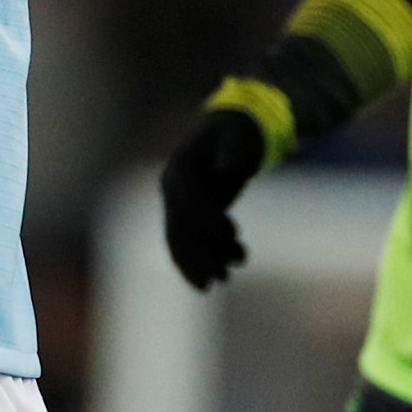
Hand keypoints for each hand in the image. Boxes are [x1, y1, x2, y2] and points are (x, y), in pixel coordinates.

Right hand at [160, 105, 269, 288]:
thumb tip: (230, 169)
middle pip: (180, 226)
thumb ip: (234, 152)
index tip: (234, 234)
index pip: (189, 199)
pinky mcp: (186, 214)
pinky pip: (186, 243)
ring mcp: (176, 202)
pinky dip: (196, 263)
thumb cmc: (237, 134)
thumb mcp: (239, 137)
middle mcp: (171, 187)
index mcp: (180, 167)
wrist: (228, 132)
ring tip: (224, 279)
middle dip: (200, 253)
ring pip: (180, 241)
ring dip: (199, 263)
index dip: (209, 219)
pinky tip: (212, 280)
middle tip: (224, 274)